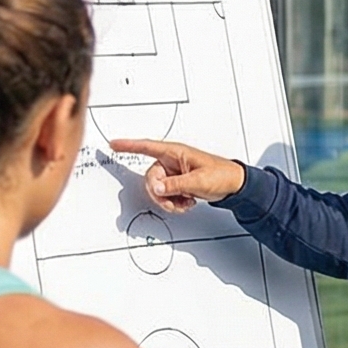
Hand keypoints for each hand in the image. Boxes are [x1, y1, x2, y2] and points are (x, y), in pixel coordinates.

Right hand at [109, 137, 246, 210]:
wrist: (233, 185)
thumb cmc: (221, 175)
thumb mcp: (197, 180)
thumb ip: (175, 185)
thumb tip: (156, 188)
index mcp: (175, 152)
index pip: (147, 147)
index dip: (129, 145)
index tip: (113, 144)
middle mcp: (172, 161)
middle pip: (151, 178)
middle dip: (160, 193)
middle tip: (174, 200)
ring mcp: (174, 174)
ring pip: (157, 190)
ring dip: (168, 200)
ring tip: (185, 202)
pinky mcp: (177, 184)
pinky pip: (165, 195)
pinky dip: (173, 202)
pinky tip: (187, 202)